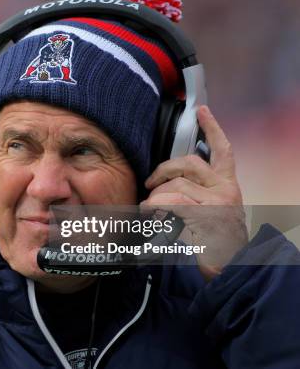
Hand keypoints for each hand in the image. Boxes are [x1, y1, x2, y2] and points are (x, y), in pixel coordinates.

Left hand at [141, 106, 247, 280]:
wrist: (232, 271)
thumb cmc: (216, 244)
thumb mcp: (212, 213)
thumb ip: (195, 195)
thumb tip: (163, 187)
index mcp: (227, 186)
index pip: (223, 150)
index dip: (213, 128)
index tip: (203, 111)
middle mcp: (225, 190)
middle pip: (188, 163)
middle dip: (162, 170)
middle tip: (150, 184)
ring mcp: (217, 203)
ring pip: (175, 185)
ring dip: (155, 197)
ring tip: (149, 210)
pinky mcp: (205, 216)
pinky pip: (172, 203)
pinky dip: (155, 207)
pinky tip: (149, 214)